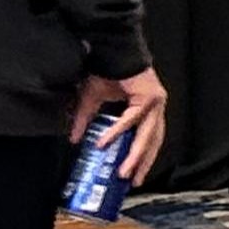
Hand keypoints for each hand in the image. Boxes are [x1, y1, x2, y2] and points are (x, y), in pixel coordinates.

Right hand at [74, 67, 169, 184]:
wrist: (107, 48)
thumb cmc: (103, 71)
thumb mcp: (91, 101)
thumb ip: (85, 121)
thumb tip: (73, 141)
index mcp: (146, 110)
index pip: (149, 139)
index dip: (142, 157)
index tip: (133, 175)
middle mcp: (154, 107)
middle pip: (153, 142)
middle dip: (142, 163)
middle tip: (132, 180)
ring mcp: (155, 102)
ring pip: (146, 135)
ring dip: (135, 155)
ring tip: (123, 172)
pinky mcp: (149, 96)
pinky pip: (131, 118)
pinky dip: (117, 131)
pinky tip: (104, 142)